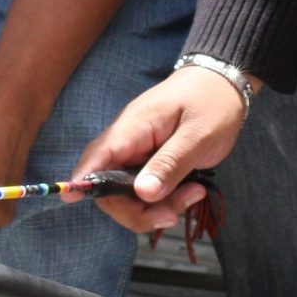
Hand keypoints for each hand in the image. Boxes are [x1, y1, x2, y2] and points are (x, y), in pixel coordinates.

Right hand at [72, 66, 250, 233]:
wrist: (224, 82)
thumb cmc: (212, 102)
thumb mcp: (199, 135)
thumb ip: (170, 164)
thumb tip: (143, 193)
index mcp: (133, 128)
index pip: (96, 158)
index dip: (82, 181)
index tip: (72, 199)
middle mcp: (127, 142)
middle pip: (107, 187)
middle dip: (136, 210)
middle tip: (173, 213)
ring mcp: (136, 152)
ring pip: (127, 194)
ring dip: (155, 206)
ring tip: (193, 195)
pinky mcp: (148, 161)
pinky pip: (144, 189)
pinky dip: (163, 199)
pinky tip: (191, 191)